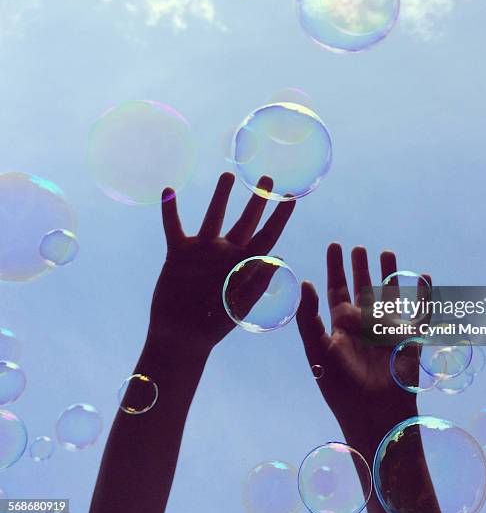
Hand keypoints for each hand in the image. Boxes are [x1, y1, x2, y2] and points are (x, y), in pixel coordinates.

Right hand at [149, 173, 294, 357]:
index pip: (268, 235)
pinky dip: (170, 210)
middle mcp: (227, 252)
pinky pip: (174, 226)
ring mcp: (203, 250)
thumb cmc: (214, 325)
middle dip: (257, 200)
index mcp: (246, 264)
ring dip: (220, 197)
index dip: (280, 217)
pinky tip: (168, 191)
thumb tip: (281, 257)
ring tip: (228, 176)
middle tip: (267, 179)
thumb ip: (258, 280)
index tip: (291, 197)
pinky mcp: (179, 253)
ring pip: (214, 216)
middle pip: (246, 220)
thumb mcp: (239, 304)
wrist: (181, 336)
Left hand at [297, 243, 428, 442]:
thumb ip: (309, 316)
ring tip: (386, 252)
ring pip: (389, 294)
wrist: (373, 414)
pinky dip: (423, 293)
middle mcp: (364, 325)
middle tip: (358, 247)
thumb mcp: (317, 349)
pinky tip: (423, 276)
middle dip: (359, 268)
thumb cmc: (339, 385)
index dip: (335, 268)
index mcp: (341, 326)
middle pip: (362, 289)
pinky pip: (419, 310)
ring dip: (389, 274)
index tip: (334, 245)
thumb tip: (305, 282)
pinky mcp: (410, 338)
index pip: (337, 290)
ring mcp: (387, 330)